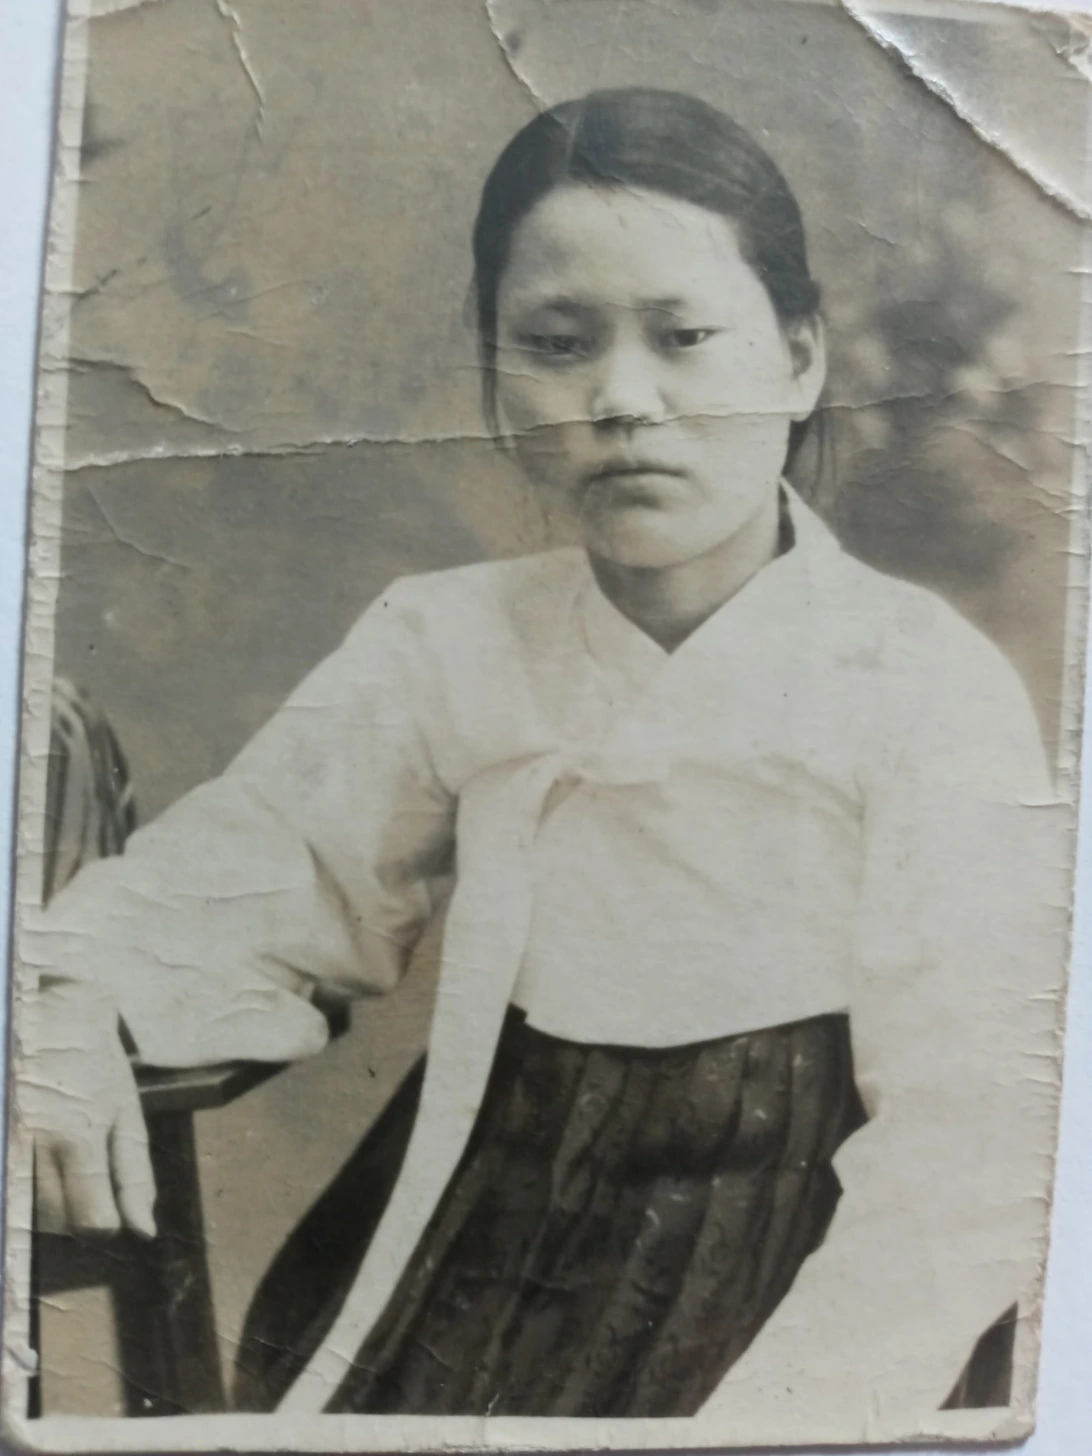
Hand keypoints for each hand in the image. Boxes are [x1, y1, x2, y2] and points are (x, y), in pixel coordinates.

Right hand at [20, 979, 155, 1236]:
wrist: (47, 1011)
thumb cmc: (93, 1062)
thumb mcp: (126, 1110)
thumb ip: (135, 1175)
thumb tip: (142, 1230)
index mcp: (77, 1134)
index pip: (91, 1221)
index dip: (103, 1222)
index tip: (104, 1207)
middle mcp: (31, 1140)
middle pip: (53, 1222)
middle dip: (71, 1212)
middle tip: (77, 1171)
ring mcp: (4, 1137)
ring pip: (24, 1210)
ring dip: (42, 1200)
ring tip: (54, 1160)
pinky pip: (6, 1188)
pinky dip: (19, 1187)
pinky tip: (32, 1158)